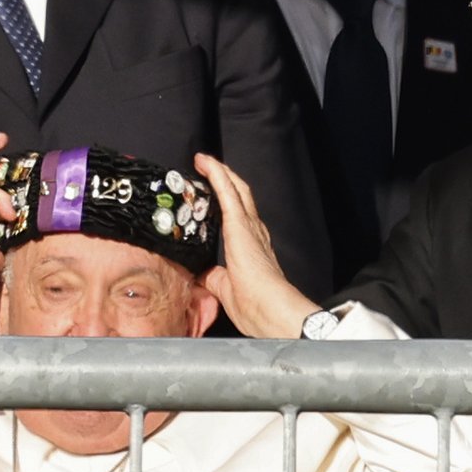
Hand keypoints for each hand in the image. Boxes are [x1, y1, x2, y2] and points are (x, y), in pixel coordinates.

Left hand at [195, 153, 316, 338]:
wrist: (268, 309)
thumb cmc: (253, 307)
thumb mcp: (225, 289)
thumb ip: (214, 278)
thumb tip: (202, 275)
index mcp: (251, 248)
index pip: (239, 217)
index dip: (227, 202)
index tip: (213, 194)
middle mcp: (254, 232)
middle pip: (240, 196)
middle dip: (225, 180)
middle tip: (207, 168)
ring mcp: (249, 226)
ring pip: (236, 190)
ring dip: (220, 173)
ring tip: (204, 161)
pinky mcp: (240, 224)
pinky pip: (227, 192)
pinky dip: (217, 175)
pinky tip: (205, 163)